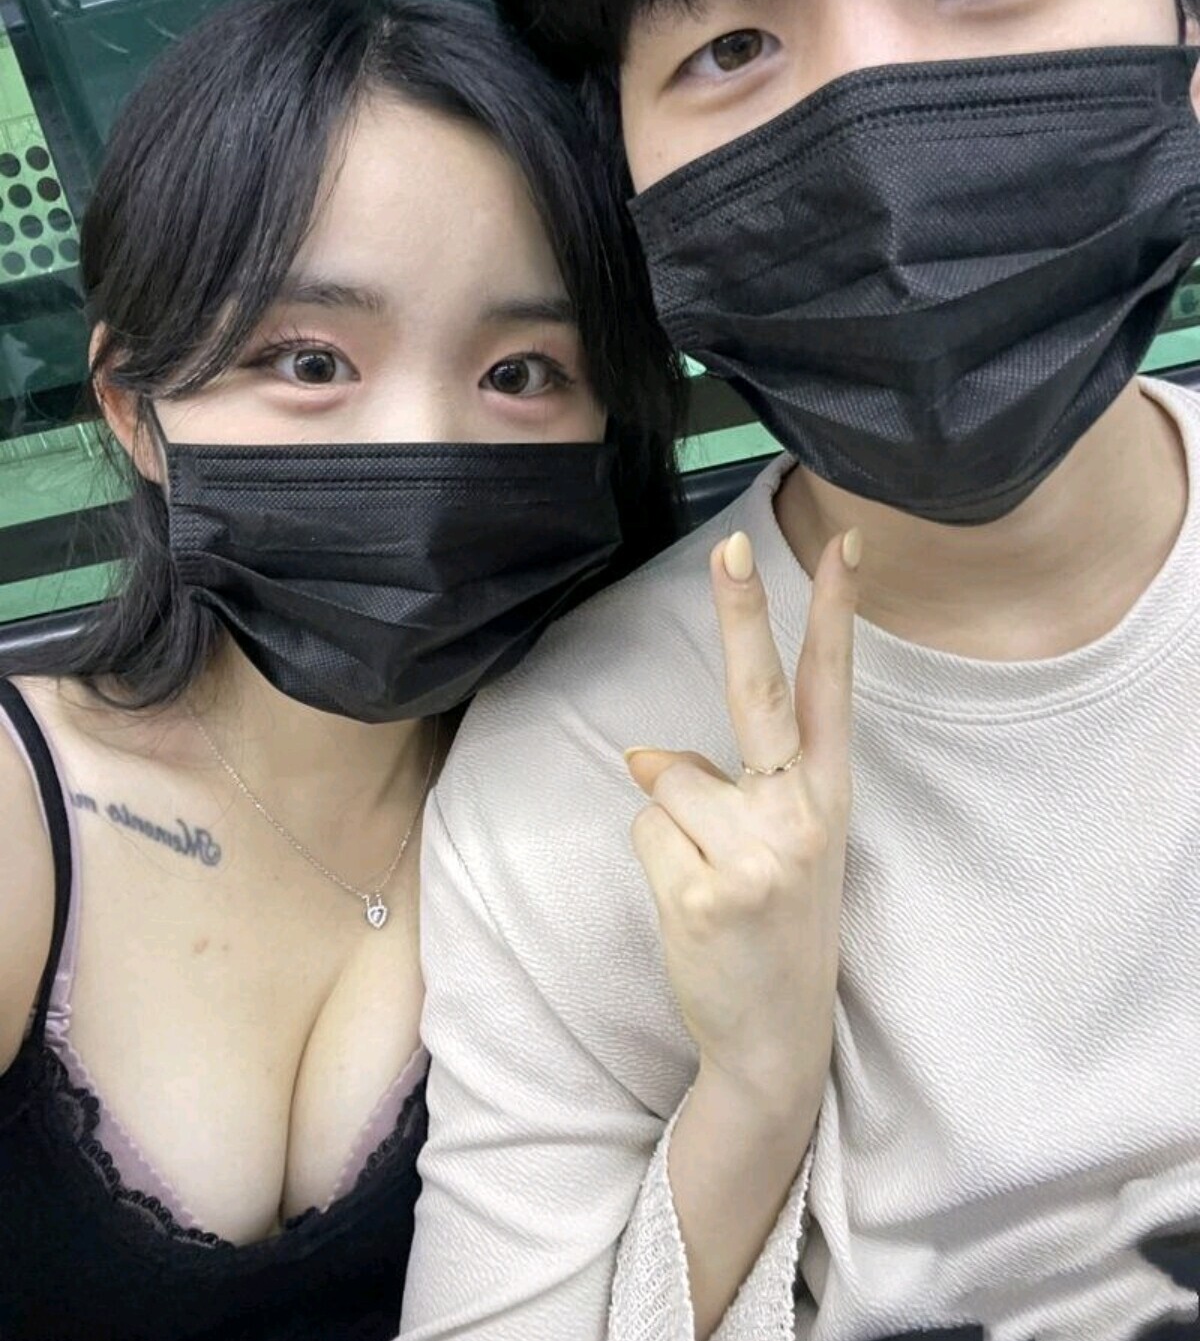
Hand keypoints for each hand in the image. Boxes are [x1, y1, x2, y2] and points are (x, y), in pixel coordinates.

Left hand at [625, 527, 859, 1122]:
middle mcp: (802, 815)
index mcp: (828, 794)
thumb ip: (726, 785)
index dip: (836, 614)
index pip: (832, 687)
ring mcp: (757, 853)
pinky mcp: (706, 891)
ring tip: (712, 881)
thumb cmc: (776, 923)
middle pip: (760, 694)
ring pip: (668, 780)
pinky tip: (694, 910)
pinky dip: (653, 859)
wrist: (776, 1037)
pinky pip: (645, 828)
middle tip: (731, 547)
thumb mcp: (776, 846)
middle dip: (744, 614)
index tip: (844, 546)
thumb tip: (644, 757)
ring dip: (670, 823)